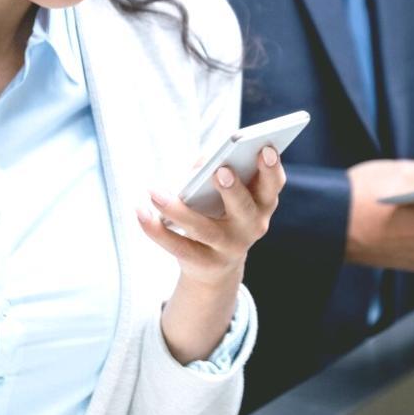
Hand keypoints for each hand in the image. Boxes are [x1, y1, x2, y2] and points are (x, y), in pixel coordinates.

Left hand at [138, 147, 286, 362]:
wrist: (215, 265)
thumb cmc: (221, 211)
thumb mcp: (226, 193)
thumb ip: (215, 172)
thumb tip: (201, 162)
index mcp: (262, 204)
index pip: (273, 186)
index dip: (272, 169)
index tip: (265, 149)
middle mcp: (251, 227)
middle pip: (245, 209)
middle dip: (234, 190)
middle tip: (221, 170)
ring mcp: (228, 248)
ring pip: (205, 230)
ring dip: (180, 211)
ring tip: (155, 193)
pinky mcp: (203, 263)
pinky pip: (178, 246)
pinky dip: (156, 230)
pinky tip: (140, 211)